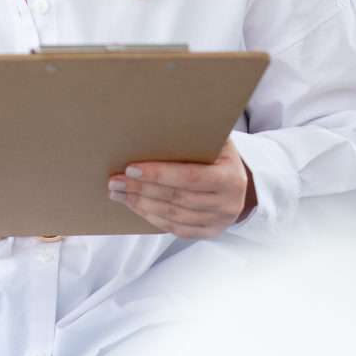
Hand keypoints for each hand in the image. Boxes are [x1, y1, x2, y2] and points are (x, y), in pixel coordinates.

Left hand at [108, 138, 255, 238]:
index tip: (131, 167)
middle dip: (141, 188)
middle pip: (176, 198)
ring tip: (119, 193)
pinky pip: (175, 229)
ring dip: (141, 203)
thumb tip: (156, 121)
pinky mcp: (209, 233)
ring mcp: (219, 221)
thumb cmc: (221, 157)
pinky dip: (152, 217)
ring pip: (172, 215)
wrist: (241, 183)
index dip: (159, 173)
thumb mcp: (218, 142)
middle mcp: (228, 203)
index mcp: (231, 177)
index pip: (190, 177)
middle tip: (115, 181)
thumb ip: (196, 134)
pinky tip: (135, 205)